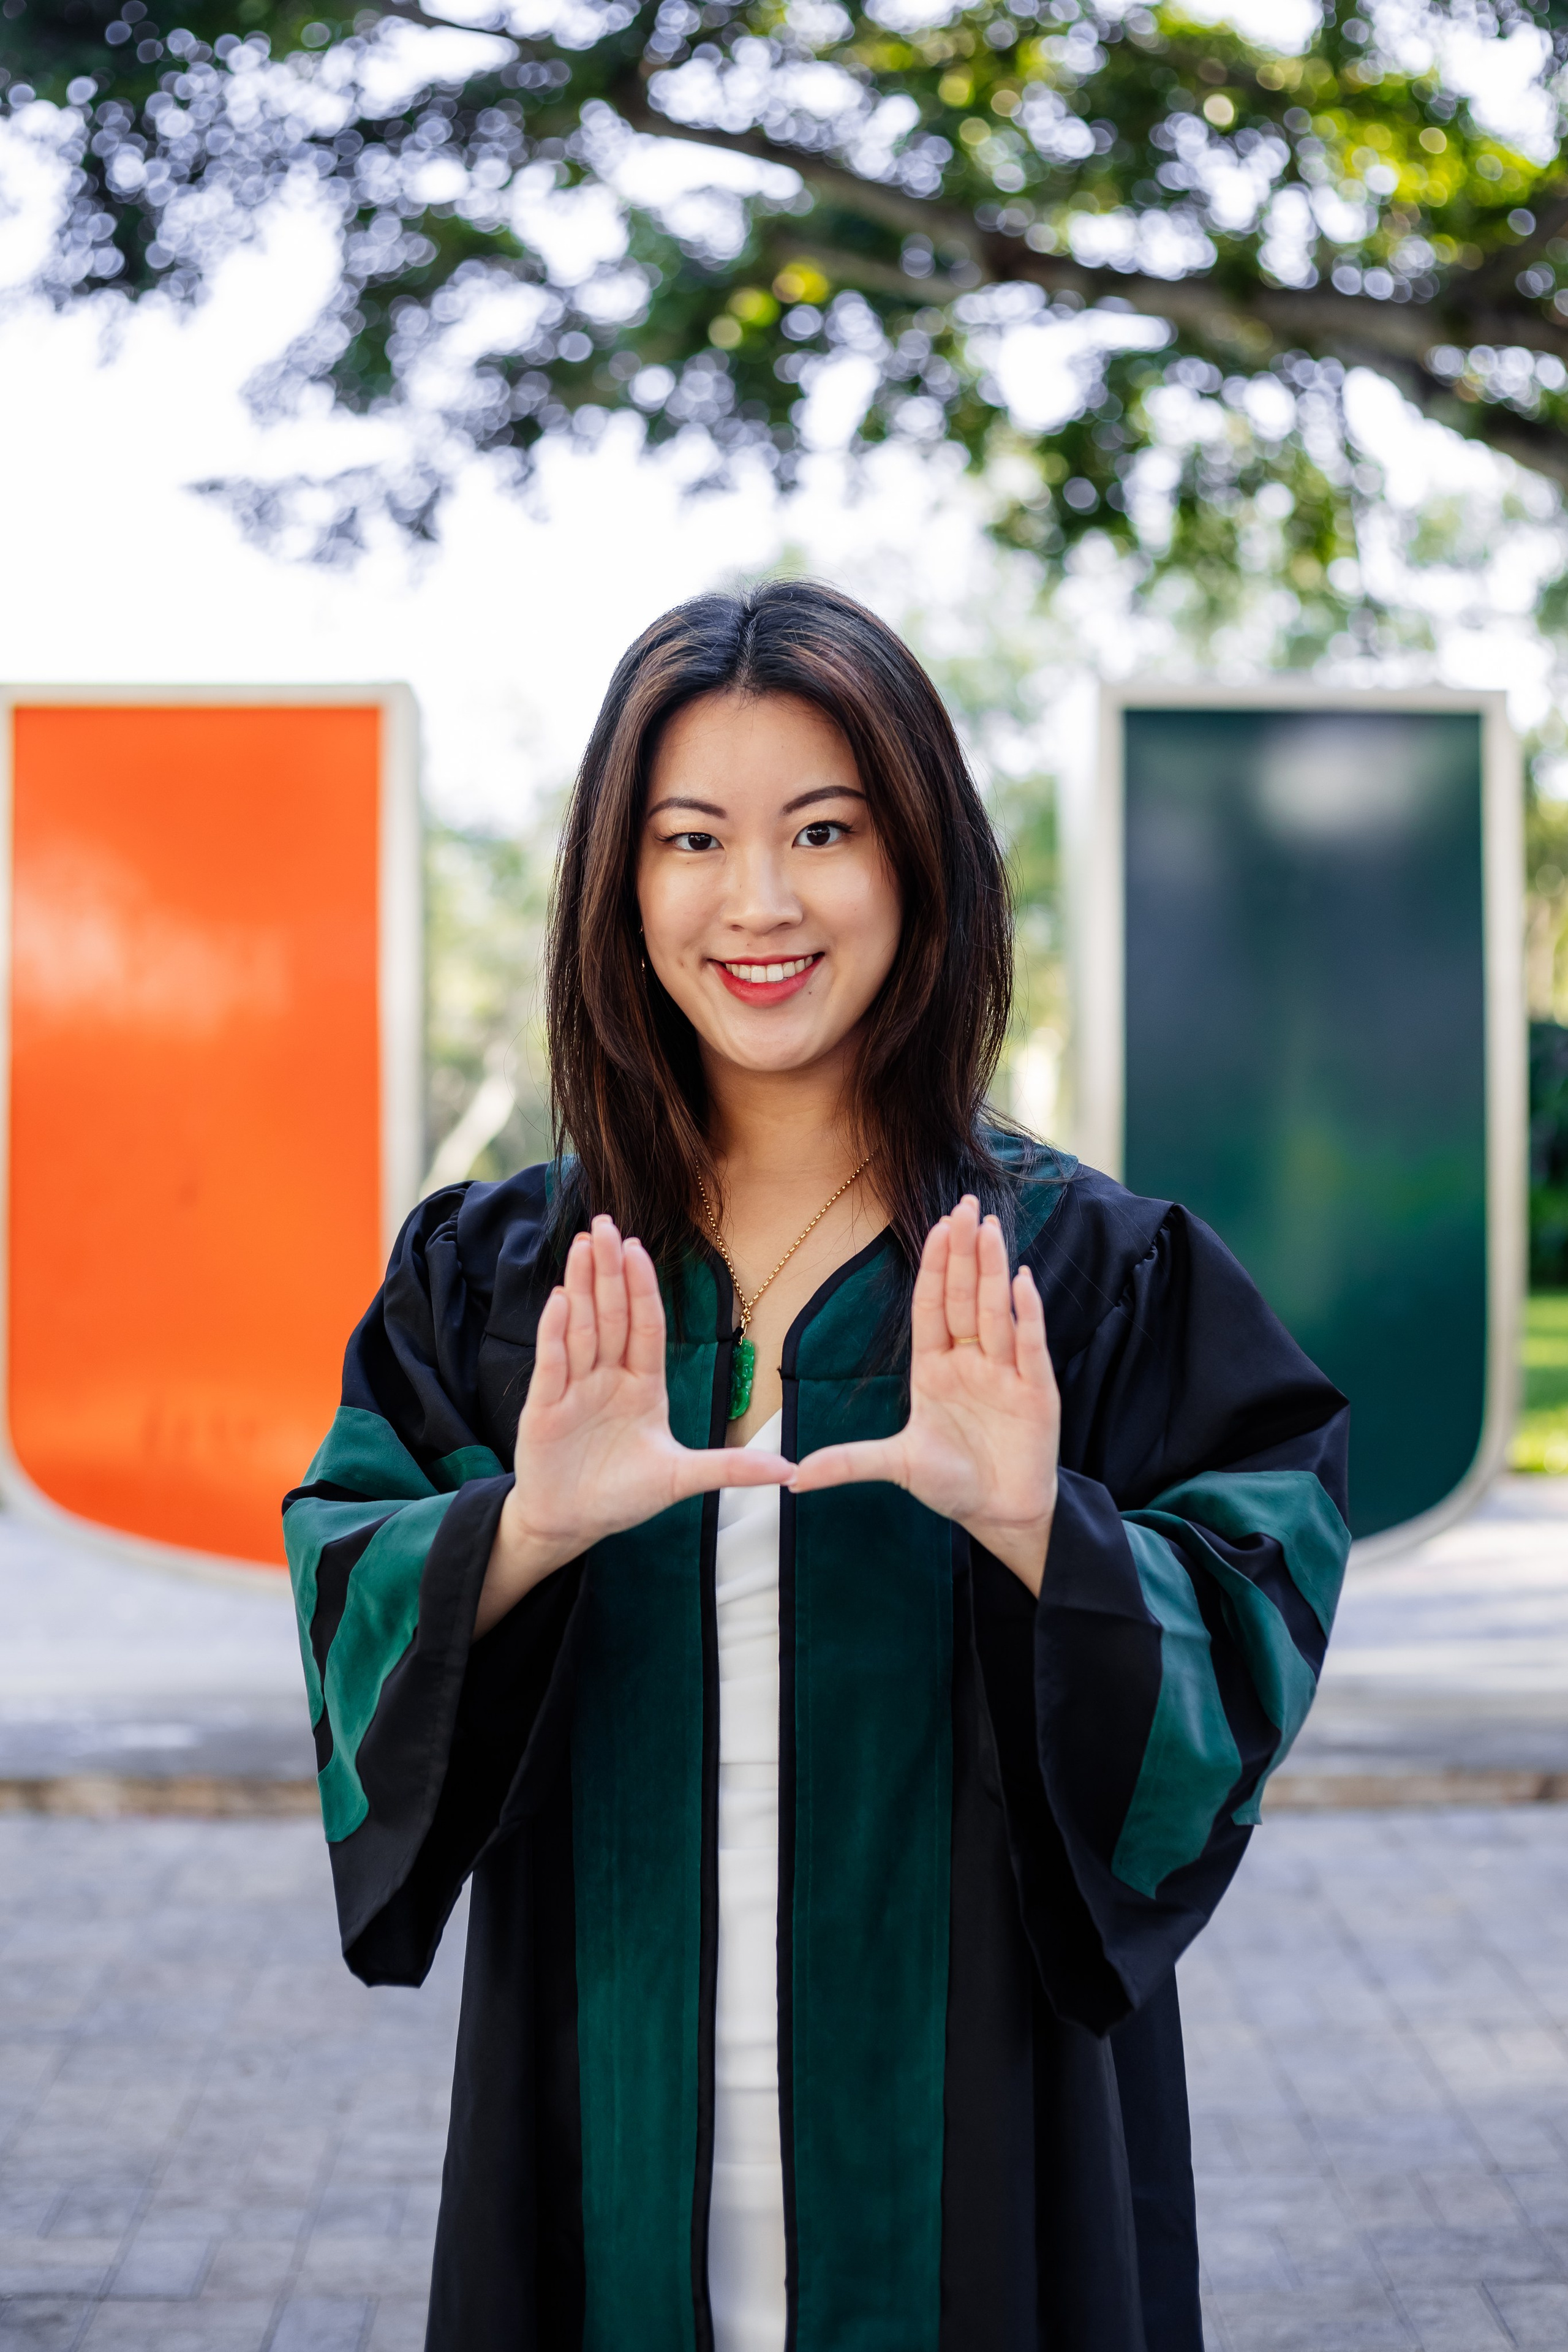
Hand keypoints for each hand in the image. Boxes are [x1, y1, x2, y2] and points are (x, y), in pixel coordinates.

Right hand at [475, 1216, 790, 1636]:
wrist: (572, 1523)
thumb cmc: (624, 1495)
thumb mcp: (682, 1480)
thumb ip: (732, 1469)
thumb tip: (791, 1470)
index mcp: (641, 1385)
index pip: (644, 1326)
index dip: (641, 1287)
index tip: (637, 1248)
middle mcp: (606, 1378)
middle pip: (610, 1315)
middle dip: (607, 1270)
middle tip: (605, 1223)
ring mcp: (573, 1390)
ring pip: (580, 1329)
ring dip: (581, 1287)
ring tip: (582, 1244)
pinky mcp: (544, 1410)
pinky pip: (552, 1364)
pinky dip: (555, 1333)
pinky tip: (560, 1300)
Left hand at [789, 1195, 1058, 1594]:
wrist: (998, 1514)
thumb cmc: (951, 1483)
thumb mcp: (895, 1467)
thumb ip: (849, 1463)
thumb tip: (792, 1478)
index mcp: (936, 1369)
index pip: (933, 1307)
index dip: (935, 1267)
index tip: (937, 1227)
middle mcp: (972, 1362)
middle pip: (965, 1298)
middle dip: (964, 1252)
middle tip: (964, 1204)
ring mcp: (1006, 1374)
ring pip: (997, 1312)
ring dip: (993, 1270)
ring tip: (988, 1227)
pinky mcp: (1037, 1394)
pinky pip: (1031, 1346)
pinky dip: (1029, 1315)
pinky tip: (1023, 1282)